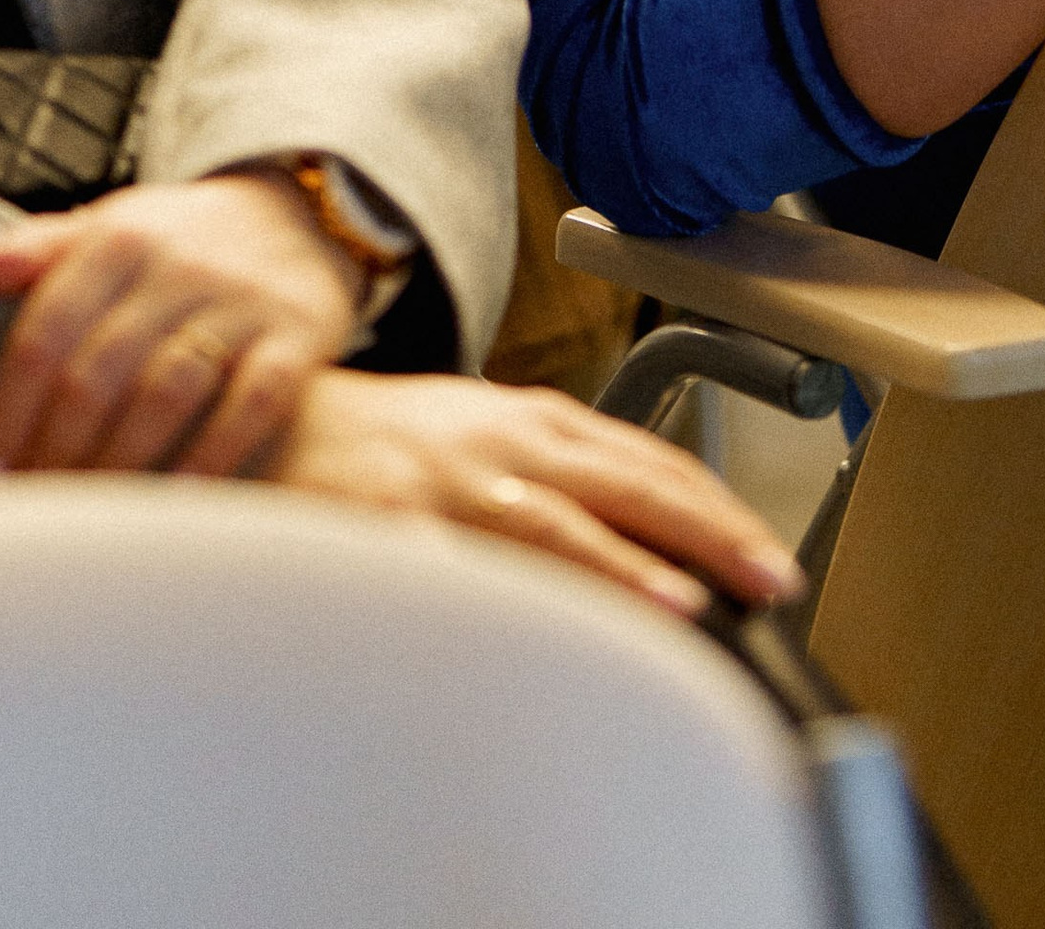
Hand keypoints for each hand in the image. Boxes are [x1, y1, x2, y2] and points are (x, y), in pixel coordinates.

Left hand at [0, 172, 362, 477]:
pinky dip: (211, 454)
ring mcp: (242, 301)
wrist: (301, 217)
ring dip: (117, 461)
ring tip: (87, 515)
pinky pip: (252, 403)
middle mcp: (179, 265)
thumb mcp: (117, 225)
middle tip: (31, 508)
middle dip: (53, 449)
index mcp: (121, 237)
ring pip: (166, 389)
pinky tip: (174, 500)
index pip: (46, 330)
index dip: (9, 410)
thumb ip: (43, 248)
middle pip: (98, 369)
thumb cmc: (182, 242)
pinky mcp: (296, 337)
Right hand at [270, 369, 804, 620]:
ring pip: (550, 523)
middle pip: (623, 482)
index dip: (716, 507)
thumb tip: (651, 541)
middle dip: (704, 531)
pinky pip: (459, 570)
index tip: (769, 555)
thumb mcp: (491, 437)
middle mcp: (504, 443)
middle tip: (768, 575)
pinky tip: (539, 625)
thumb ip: (564, 478)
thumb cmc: (386, 442)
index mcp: (536, 421)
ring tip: (682, 603)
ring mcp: (448, 485)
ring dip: (621, 566)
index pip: (650, 461)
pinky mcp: (390, 527)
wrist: (274, 418)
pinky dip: (506, 596)